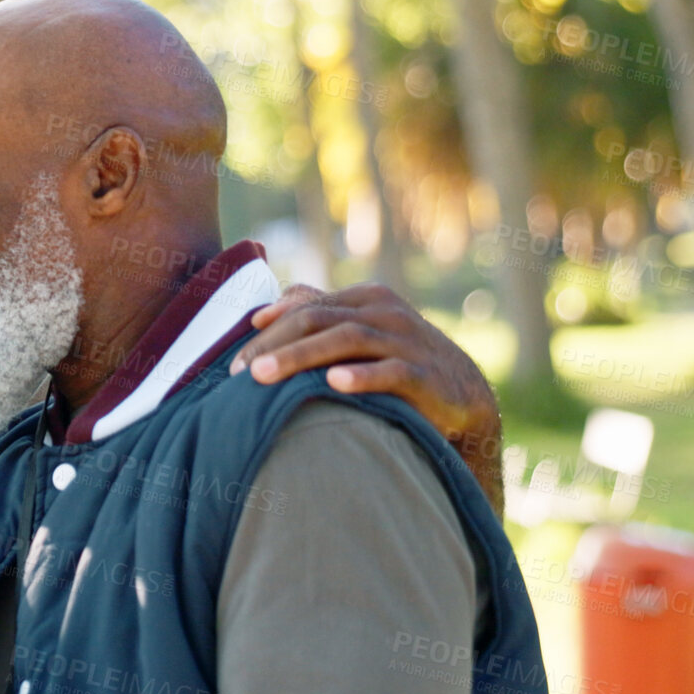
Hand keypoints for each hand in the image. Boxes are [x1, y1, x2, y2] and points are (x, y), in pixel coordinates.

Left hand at [229, 283, 503, 511]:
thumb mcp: (358, 332)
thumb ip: (316, 314)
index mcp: (364, 299)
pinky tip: (333, 382)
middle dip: (273, 346)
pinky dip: (362, 376)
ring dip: (300, 357)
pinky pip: (392, 371)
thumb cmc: (396, 361)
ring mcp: (407, 340)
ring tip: (263, 377)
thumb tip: (263, 311)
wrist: (462, 394)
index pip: (304, 308)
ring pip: (346, 340)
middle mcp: (385, 312)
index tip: (231, 360)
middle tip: (237, 373)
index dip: (266, 331)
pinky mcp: (426, 374)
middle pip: (317, 320)